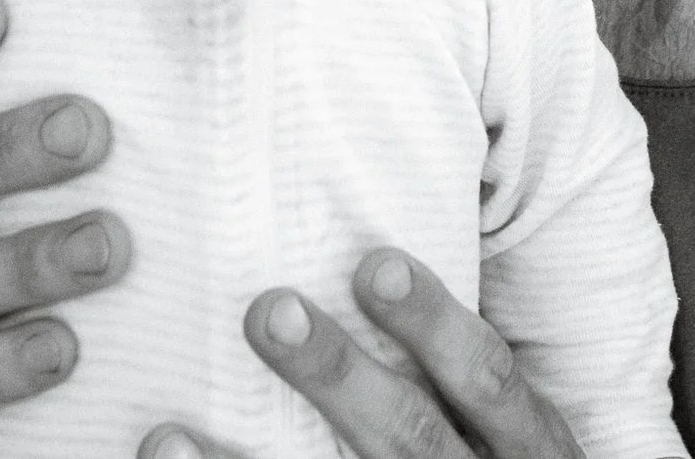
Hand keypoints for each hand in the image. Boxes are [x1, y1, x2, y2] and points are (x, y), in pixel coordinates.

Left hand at [136, 249, 587, 458]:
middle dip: (338, 378)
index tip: (376, 263)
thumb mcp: (514, 424)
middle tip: (270, 311)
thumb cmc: (499, 456)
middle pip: (408, 440)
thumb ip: (462, 365)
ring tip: (168, 434)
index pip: (488, 380)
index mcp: (526, 446)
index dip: (435, 325)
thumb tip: (373, 255)